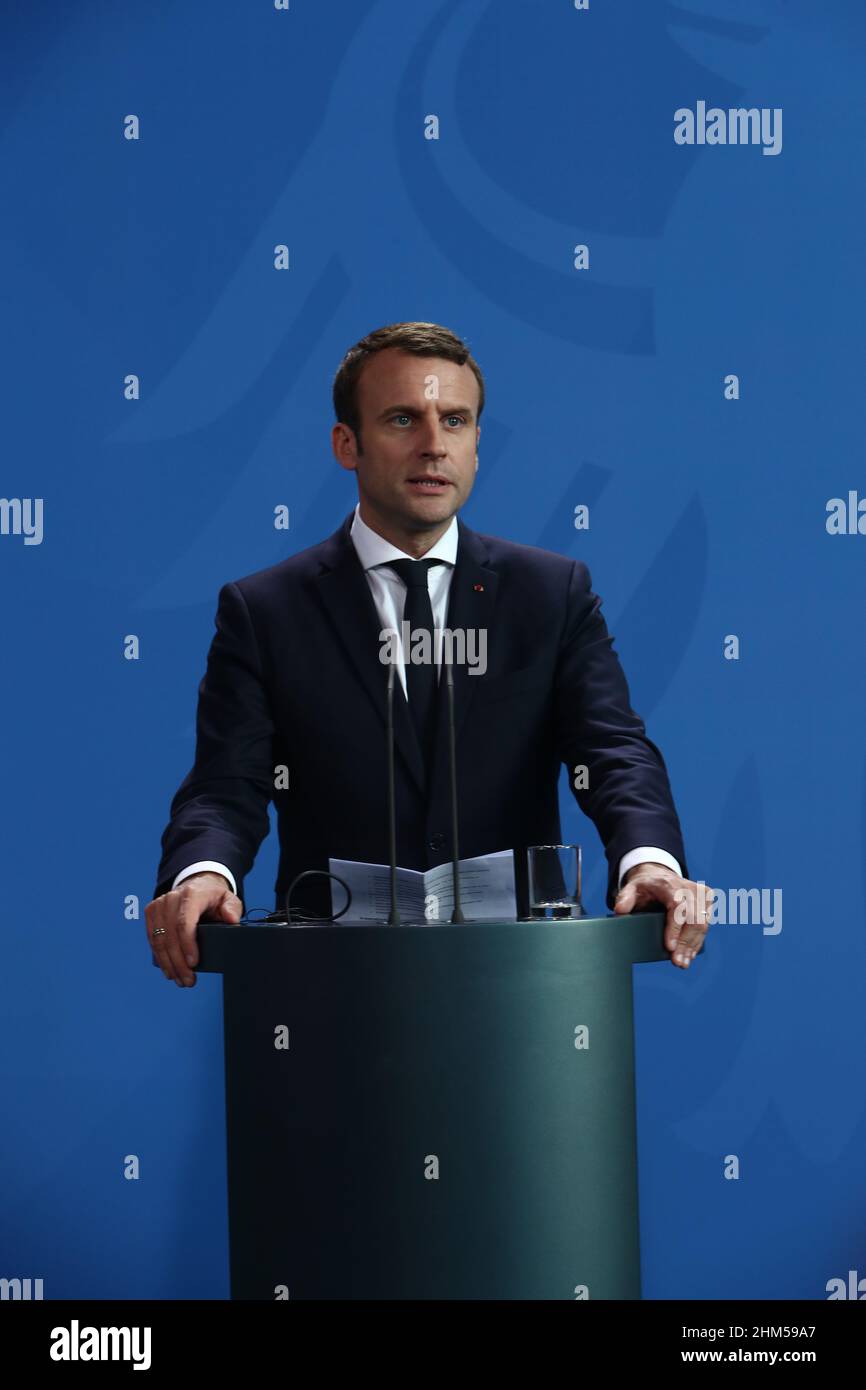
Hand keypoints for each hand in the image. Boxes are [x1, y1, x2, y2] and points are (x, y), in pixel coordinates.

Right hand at [145, 872, 241, 986]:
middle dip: (178, 962)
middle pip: (170, 935)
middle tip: (189, 980)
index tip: (193, 963)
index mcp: (192, 894)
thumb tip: (231, 920)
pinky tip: (169, 970)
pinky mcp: (152, 912)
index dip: (187, 945)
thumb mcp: (229, 898)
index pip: (184, 922)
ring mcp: (159, 905)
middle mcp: (171, 898)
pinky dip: (160, 957)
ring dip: (168, 963)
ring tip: (180, 979)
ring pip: (158, 939)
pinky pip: (152, 938)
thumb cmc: (213, 896)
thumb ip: (232, 908)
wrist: (196, 885)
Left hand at [613, 863, 712, 968]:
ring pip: (702, 924)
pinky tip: (690, 953)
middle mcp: (688, 888)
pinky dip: (697, 940)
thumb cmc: (646, 886)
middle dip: (685, 944)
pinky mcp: (707, 899)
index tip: (670, 947)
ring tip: (682, 962)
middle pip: (694, 919)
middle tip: (677, 963)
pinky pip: (706, 923)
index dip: (675, 928)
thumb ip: (625, 898)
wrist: (661, 876)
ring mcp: (700, 893)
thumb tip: (620, 911)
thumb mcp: (631, 888)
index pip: (677, 908)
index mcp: (669, 885)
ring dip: (692, 946)